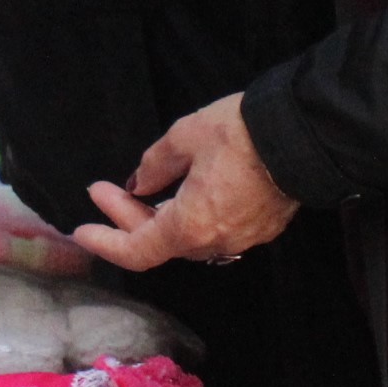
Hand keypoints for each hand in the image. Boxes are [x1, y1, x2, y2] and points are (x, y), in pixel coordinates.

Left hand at [72, 94, 297, 271]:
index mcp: (192, 226)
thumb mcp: (184, 137)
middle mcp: (216, 242)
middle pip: (160, 242)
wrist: (305, 136)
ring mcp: (242, 239)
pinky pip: (213, 231)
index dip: (105, 244)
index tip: (82, 231)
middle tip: (102, 190)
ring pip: (187, 238)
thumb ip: (154, 166)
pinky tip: (179, 193)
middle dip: (127, 217)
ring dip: (158, 218)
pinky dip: (189, 217)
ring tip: (137, 189)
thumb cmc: (240, 134)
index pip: (137, 252)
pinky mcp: (261, 228)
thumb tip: (137, 185)